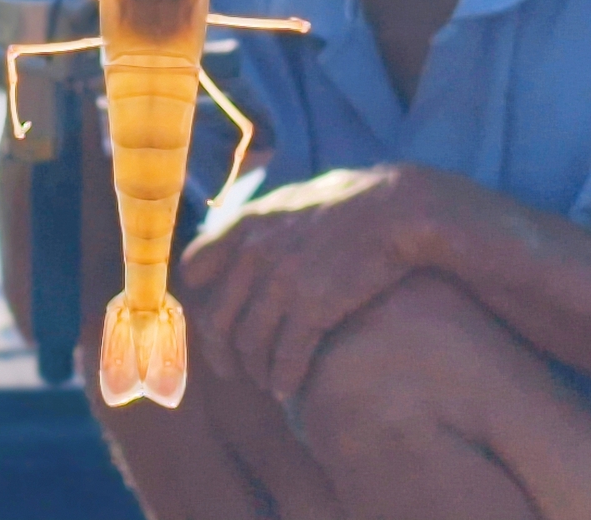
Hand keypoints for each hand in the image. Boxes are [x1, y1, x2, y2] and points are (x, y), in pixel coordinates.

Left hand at [179, 164, 452, 402]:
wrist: (396, 208)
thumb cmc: (347, 202)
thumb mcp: (288, 199)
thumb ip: (255, 224)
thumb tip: (233, 245)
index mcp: (244, 225)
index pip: (194, 269)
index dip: (198, 298)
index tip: (211, 321)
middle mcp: (255, 255)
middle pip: (218, 321)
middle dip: (222, 354)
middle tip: (232, 370)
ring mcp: (283, 284)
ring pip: (251, 346)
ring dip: (256, 371)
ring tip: (267, 380)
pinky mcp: (314, 308)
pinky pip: (286, 358)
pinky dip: (283, 380)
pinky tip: (287, 390)